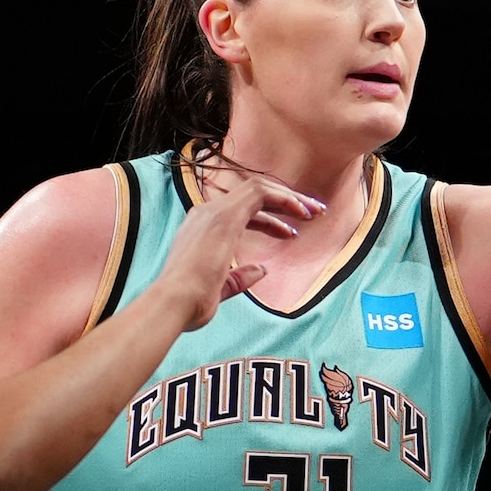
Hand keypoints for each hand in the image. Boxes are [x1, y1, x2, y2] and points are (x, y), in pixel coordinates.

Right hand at [156, 160, 330, 317]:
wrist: (174, 302)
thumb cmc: (191, 303)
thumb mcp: (221, 288)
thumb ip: (240, 278)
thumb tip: (261, 270)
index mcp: (202, 229)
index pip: (242, 212)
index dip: (270, 220)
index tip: (293, 233)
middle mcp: (207, 214)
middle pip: (254, 195)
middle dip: (286, 202)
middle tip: (314, 213)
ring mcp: (214, 212)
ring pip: (259, 188)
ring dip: (290, 198)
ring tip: (316, 212)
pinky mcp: (225, 215)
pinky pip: (260, 193)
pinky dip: (284, 199)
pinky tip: (302, 214)